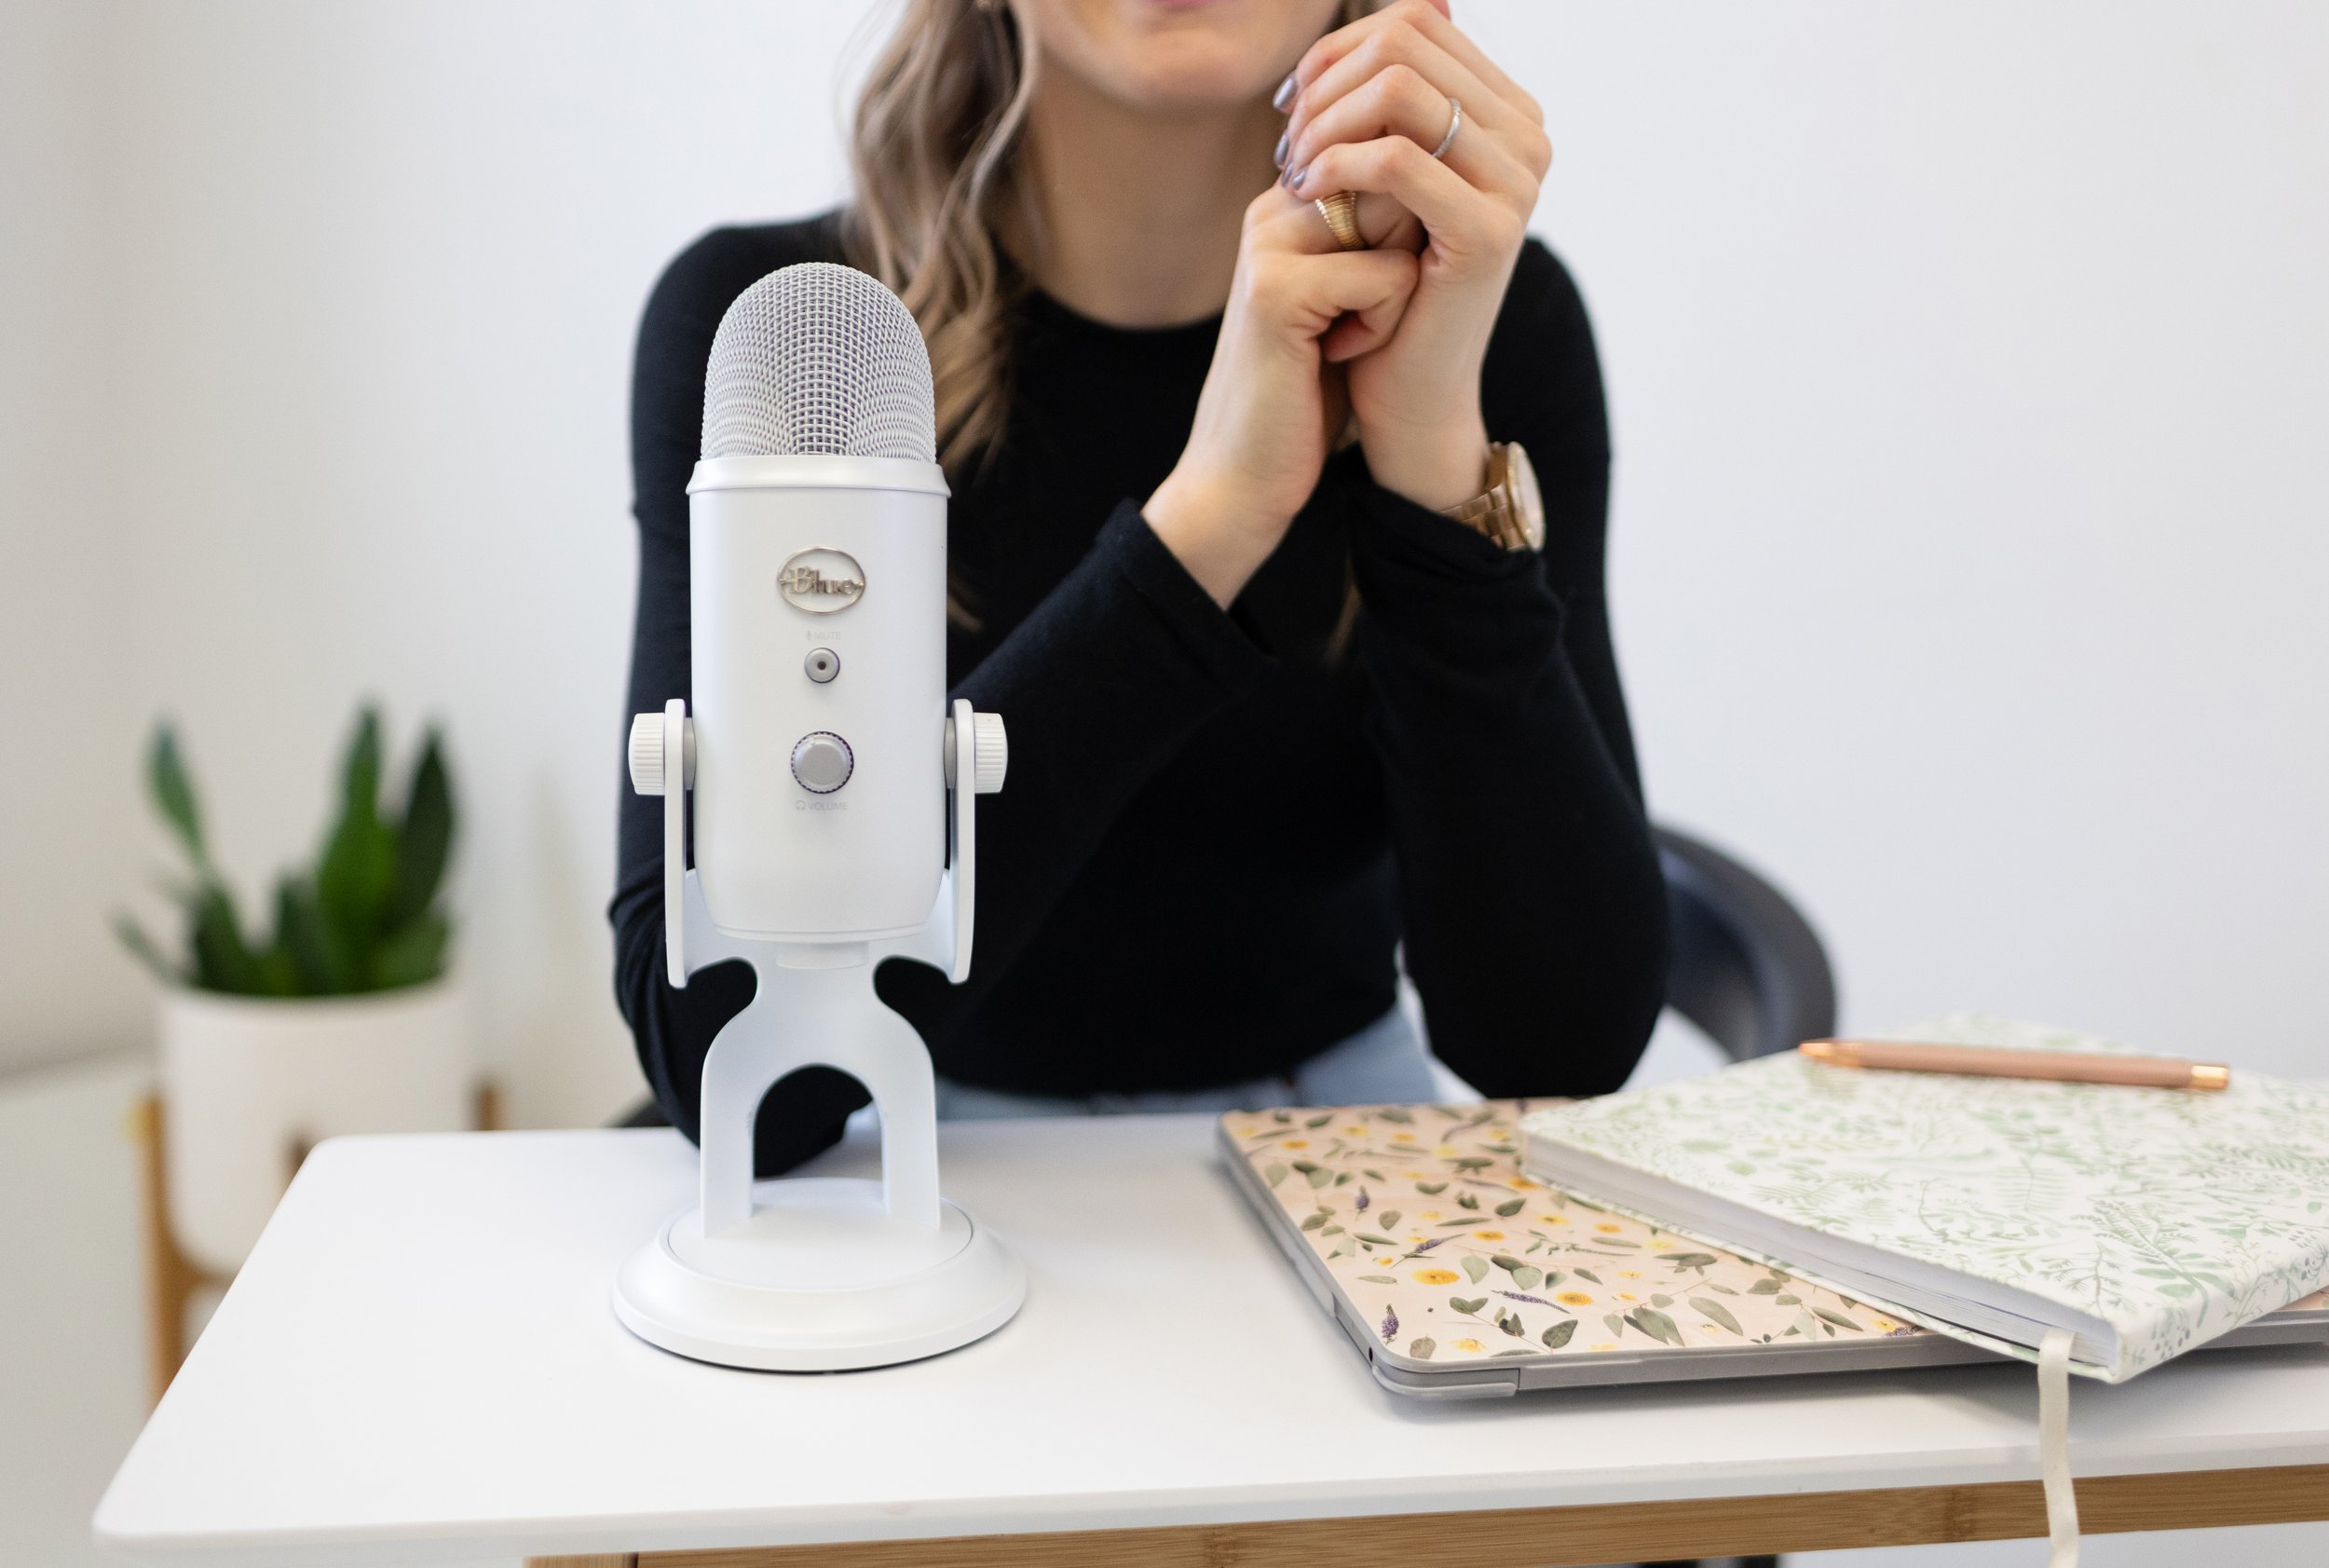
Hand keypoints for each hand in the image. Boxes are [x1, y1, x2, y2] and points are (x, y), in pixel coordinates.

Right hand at [1144, 190, 1418, 606]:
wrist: (1244, 472)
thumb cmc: (1305, 392)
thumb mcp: (1348, 299)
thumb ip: (1376, 237)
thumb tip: (1441, 189)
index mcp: (1287, 206)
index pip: (1388, 166)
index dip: (1408, 237)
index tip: (1365, 299)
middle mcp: (1271, 211)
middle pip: (1397, 187)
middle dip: (1406, 260)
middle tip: (1355, 321)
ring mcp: (1268, 245)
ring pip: (1398, 223)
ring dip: (1395, 295)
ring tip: (1343, 337)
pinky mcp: (1277, 288)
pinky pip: (1388, 276)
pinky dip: (1381, 326)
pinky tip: (1335, 355)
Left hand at [1278, 0, 1551, 510]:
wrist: (1410, 392)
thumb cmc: (1387, 285)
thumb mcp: (1383, 180)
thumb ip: (1384, 105)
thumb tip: (1366, 28)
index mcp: (1509, 112)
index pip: (1415, 21)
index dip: (1337, 53)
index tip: (1294, 110)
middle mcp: (1529, 135)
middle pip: (1405, 41)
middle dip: (1327, 84)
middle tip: (1288, 146)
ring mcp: (1518, 181)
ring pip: (1398, 88)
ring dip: (1326, 124)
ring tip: (1295, 175)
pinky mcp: (1489, 231)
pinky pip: (1394, 157)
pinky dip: (1335, 167)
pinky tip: (1307, 196)